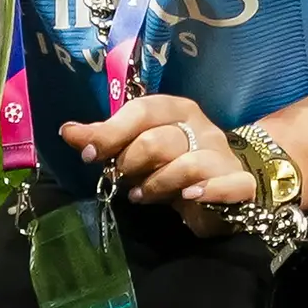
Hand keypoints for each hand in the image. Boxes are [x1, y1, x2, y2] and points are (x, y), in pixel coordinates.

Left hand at [59, 94, 262, 231]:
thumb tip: (68, 131)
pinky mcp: (239, 182)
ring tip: (143, 195)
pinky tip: (188, 198)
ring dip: (158, 184)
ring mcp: (222, 154)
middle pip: (159, 140)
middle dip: (132, 163)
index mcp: (176, 109)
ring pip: (188, 165)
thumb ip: (106, 138)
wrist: (223, 188)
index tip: (87, 152)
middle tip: (124, 178)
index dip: (111, 132)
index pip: (142, 110)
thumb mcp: (137, 147)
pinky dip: (208, 191)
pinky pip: (228, 184)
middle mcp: (201, 127)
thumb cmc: (171, 163)